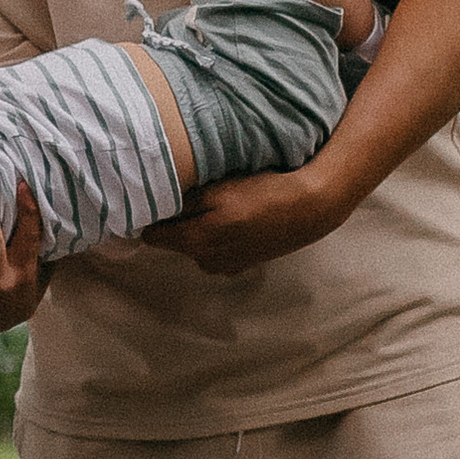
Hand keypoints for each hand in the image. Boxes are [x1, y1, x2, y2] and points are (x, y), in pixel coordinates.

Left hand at [140, 170, 344, 278]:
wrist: (308, 210)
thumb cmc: (261, 193)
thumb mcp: (217, 191)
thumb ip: (182, 203)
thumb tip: (154, 207)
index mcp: (194, 242)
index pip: (151, 236)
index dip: (154, 216)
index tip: (161, 199)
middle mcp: (204, 261)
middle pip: (175, 240)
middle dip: (180, 221)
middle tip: (198, 196)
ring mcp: (225, 267)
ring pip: (197, 245)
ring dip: (202, 229)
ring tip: (223, 206)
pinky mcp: (242, 266)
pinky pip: (217, 250)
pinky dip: (221, 237)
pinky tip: (239, 219)